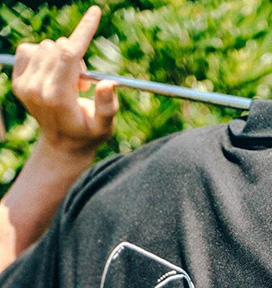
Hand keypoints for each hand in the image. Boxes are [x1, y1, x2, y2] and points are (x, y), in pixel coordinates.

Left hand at [11, 6, 117, 157]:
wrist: (62, 146)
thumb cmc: (88, 134)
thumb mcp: (105, 127)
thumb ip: (108, 107)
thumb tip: (109, 83)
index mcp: (59, 98)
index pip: (69, 54)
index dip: (83, 31)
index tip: (95, 13)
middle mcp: (37, 89)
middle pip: (59, 47)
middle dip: (76, 57)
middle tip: (81, 84)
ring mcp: (25, 85)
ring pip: (45, 46)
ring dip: (60, 58)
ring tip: (67, 83)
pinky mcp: (18, 81)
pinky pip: (28, 49)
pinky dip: (43, 56)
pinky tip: (51, 74)